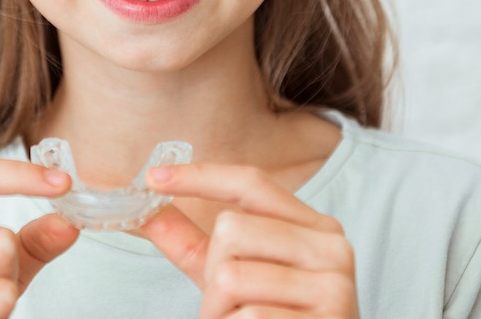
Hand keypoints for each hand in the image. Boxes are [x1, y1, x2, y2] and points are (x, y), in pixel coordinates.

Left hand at [140, 163, 358, 318]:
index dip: (200, 176)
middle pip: (231, 229)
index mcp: (313, 227)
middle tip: (230, 305)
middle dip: (212, 273)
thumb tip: (147, 211)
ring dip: (218, 311)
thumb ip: (195, 244)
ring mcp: (334, 284)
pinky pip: (249, 316)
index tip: (153, 177)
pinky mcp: (330, 317)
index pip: (252, 184)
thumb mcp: (235, 278)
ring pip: (231, 278)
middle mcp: (331, 246)